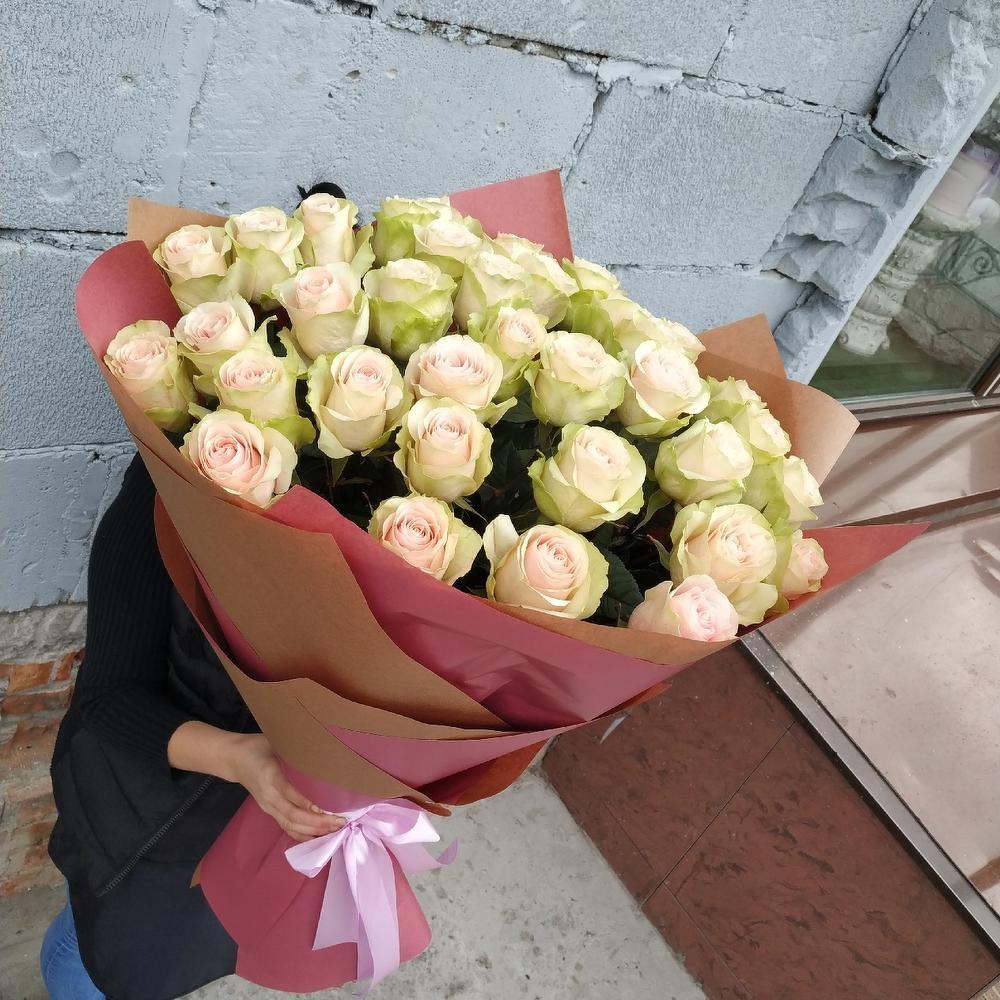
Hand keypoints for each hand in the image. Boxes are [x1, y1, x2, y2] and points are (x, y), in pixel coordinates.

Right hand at [227, 734, 345, 841]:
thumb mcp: (274, 742)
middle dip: (317, 824)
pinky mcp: (269, 811)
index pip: (290, 796)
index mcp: (270, 778)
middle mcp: (268, 797)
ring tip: (334, 831)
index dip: (308, 806)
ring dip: (313, 832)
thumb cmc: (257, 747)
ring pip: (290, 826)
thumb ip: (294, 748)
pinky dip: (302, 835)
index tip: (327, 811)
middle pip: (293, 817)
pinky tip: (318, 838)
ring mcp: (268, 807)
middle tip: (340, 823)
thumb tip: (321, 748)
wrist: (233, 759)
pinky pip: (286, 827)